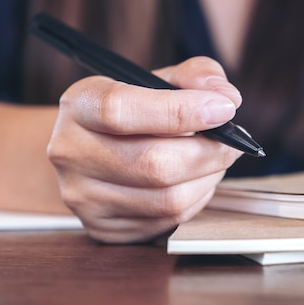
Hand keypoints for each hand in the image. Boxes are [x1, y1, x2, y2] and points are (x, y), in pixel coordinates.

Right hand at [48, 57, 242, 242]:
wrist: (94, 153)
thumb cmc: (135, 113)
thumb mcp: (158, 80)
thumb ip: (196, 76)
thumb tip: (227, 97)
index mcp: (81, 104)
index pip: (122, 110)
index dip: (180, 111)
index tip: (224, 109)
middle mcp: (71, 152)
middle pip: (154, 163)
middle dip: (209, 153)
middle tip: (232, 143)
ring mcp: (84, 197)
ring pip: (169, 199)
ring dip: (208, 179)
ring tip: (214, 160)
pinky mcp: (104, 228)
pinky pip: (169, 221)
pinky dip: (196, 200)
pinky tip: (195, 181)